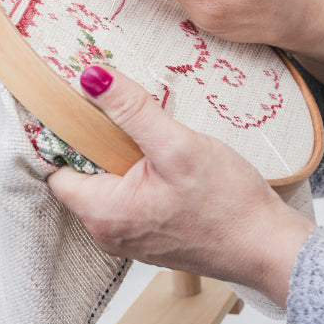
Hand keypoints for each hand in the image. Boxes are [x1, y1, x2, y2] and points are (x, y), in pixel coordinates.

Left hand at [48, 64, 315, 307]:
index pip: (56, 167)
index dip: (64, 132)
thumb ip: (132, 111)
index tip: (80, 102)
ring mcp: (130, 236)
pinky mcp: (152, 234)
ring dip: (123, 155)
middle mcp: (108, 231)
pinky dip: (140, 173)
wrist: (267, 246)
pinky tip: (167, 159)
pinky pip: (130, 196)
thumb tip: (91, 77)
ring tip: (151, 133)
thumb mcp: (178, 146)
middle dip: (98, 140)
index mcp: (103, 213)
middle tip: (125, 110)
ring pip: (109, 183)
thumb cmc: (227, 204)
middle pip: (82, 173)